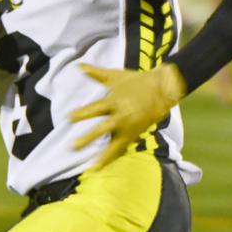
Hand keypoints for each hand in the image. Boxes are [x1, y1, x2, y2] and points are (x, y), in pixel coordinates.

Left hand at [70, 63, 186, 170]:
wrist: (162, 89)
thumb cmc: (136, 81)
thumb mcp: (114, 76)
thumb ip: (95, 73)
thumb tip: (77, 64)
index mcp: (114, 101)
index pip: (95, 109)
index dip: (81, 114)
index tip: (68, 118)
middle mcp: (121, 116)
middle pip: (102, 129)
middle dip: (87, 138)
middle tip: (72, 147)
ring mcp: (129, 127)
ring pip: (115, 145)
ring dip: (103, 156)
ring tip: (92, 167)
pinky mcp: (135, 135)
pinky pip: (123, 148)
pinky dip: (113, 156)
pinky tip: (103, 166)